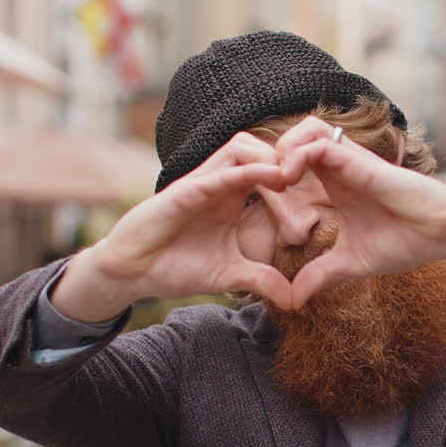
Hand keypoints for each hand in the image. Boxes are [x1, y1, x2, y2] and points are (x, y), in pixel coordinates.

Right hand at [53, 134, 295, 319]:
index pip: (271, 174)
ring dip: (271, 159)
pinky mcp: (185, 189)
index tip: (313, 214)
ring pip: (242, 146)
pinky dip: (248, 170)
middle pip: (263, 150)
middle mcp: (220, 183)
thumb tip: (295, 300)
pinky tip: (271, 178)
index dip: (296, 187)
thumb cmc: (175, 266)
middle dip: (289, 168)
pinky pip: (221, 170)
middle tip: (306, 198)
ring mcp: (202, 183)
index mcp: (233, 197)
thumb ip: (262, 280)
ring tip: (291, 182)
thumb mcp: (230, 275)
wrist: (132, 273)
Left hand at [273, 117, 445, 307]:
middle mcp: (340, 167)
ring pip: (305, 131)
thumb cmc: (404, 241)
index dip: (271, 173)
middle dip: (269, 155)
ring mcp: (350, 162)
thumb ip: (320, 275)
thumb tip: (293, 301)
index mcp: (334, 185)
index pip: (294, 161)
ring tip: (275, 181)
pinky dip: (299, 155)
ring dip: (283, 150)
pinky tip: (289, 180)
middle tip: (259, 185)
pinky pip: (322, 143)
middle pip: (293, 137)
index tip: (258, 200)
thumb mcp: (351, 263)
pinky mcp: (362, 163)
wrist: (440, 236)